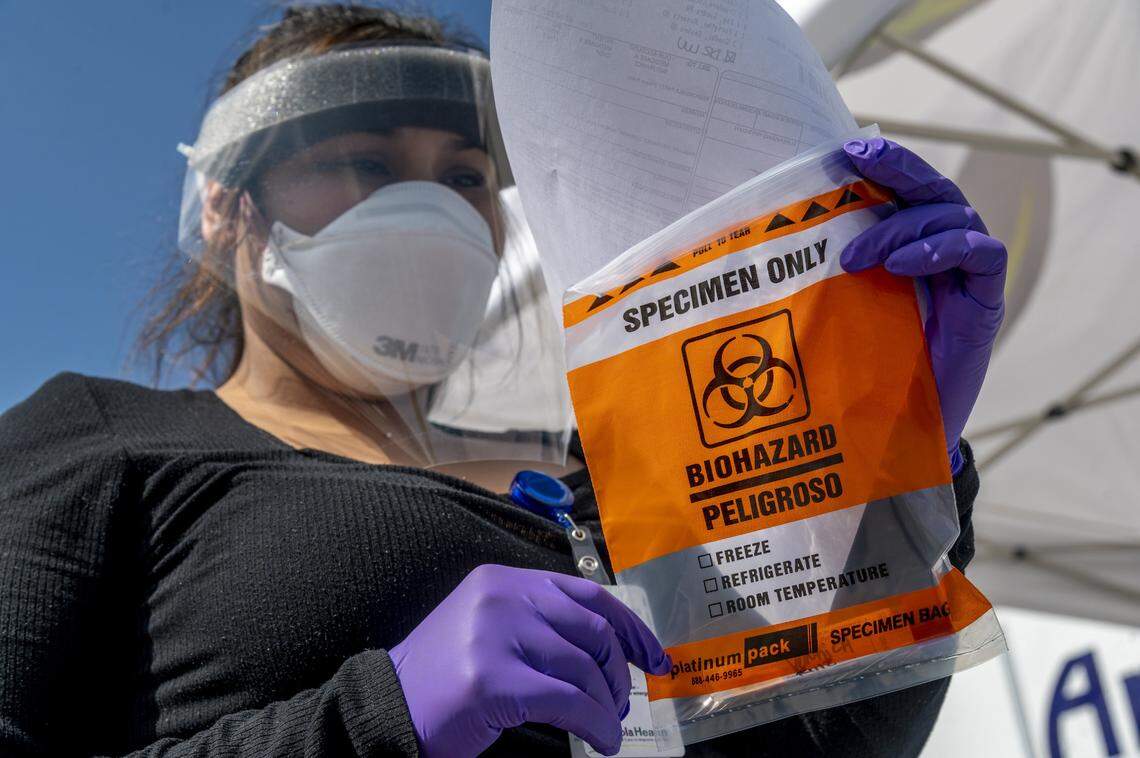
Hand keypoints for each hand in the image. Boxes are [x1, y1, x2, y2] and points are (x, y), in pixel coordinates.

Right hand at [389, 564, 670, 756]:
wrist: (386, 710)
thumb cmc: (445, 679)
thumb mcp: (492, 630)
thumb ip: (541, 624)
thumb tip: (612, 649)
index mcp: (505, 580)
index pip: (588, 594)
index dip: (631, 627)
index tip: (655, 656)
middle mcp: (501, 597)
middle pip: (593, 630)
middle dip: (619, 672)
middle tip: (622, 702)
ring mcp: (494, 635)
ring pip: (583, 669)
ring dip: (608, 706)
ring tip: (609, 726)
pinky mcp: (492, 679)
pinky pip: (569, 702)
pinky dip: (597, 724)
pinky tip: (602, 739)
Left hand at [840, 137, 1005, 473]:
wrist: (897, 433)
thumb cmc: (860, 372)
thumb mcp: (833, 313)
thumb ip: (823, 275)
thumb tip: (767, 241)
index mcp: (905, 248)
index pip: (900, 191)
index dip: (880, 165)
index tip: (843, 150)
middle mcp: (938, 254)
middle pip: (930, 190)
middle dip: (897, 167)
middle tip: (858, 157)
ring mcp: (964, 276)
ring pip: (951, 215)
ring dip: (901, 226)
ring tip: (854, 255)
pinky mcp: (984, 301)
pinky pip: (979, 254)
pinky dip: (942, 249)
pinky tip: (903, 266)